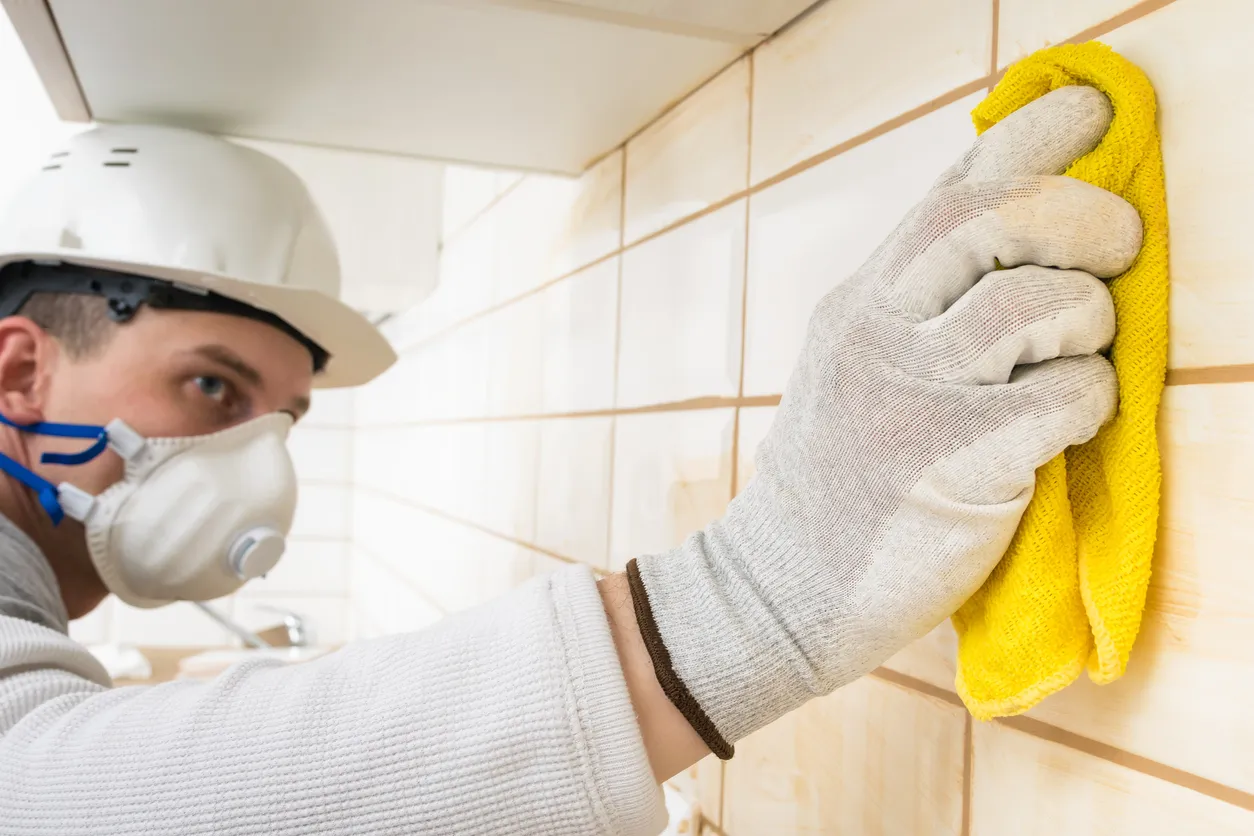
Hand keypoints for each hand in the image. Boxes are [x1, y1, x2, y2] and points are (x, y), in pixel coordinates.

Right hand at [627, 86, 1142, 755]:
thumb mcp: (856, 366)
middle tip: (1118, 245)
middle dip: (1081, 214)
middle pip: (987, 215)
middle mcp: (877, 331)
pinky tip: (1065, 424)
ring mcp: (908, 396)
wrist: (777, 588)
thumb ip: (921, 303)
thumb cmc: (837, 482)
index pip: (950, 185)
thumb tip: (1020, 228)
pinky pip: (1062, 397)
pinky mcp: (948, 464)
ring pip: (1033, 303)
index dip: (1034, 134)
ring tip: (1078, 352)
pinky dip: (1089, 399)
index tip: (1091, 115)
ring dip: (1088, 318)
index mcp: (862, 301)